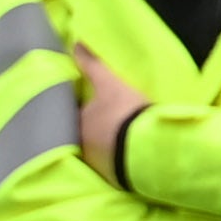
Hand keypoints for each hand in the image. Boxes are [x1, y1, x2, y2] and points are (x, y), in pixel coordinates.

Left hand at [73, 55, 149, 180]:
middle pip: (83, 134)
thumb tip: (76, 43)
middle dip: (90, 129)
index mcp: (77, 125)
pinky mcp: (115, 177)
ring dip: (104, 145)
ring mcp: (98, 164)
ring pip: (97, 151)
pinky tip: (127, 152)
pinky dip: (117, 158)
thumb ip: (92, 64)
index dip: (78, 109)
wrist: (149, 147)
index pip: (71, 115)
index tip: (86, 104)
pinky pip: (113, 164)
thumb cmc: (124, 112)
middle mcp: (82, 147)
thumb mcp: (110, 83)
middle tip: (102, 121)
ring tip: (116, 137)